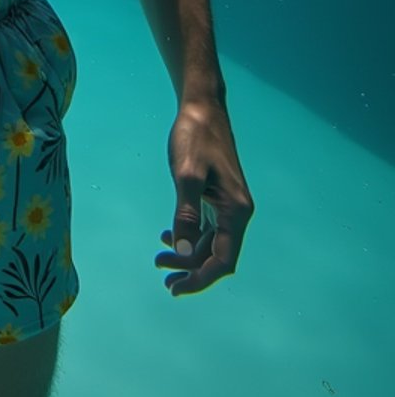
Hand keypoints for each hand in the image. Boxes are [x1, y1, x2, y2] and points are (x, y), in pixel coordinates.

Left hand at [156, 97, 252, 295]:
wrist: (201, 107)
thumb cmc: (195, 136)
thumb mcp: (186, 174)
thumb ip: (186, 214)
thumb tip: (184, 251)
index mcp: (236, 211)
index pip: (223, 260)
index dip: (201, 279)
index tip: (176, 289)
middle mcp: (237, 212)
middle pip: (217, 256)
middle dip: (191, 271)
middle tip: (163, 279)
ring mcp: (227, 205)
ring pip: (211, 243)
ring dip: (188, 255)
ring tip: (160, 260)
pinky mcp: (216, 196)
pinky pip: (207, 228)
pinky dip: (189, 237)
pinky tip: (166, 235)